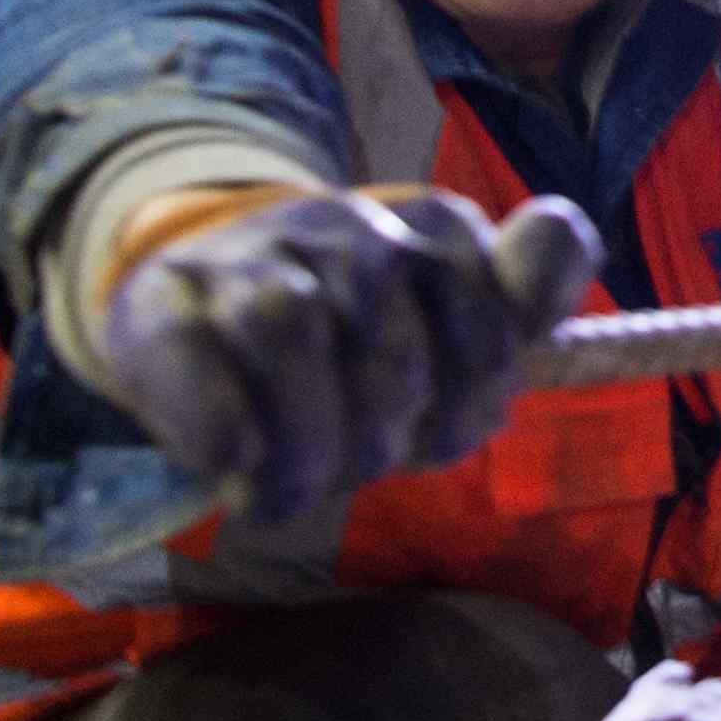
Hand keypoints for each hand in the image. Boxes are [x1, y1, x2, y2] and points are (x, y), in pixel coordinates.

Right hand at [97, 189, 600, 520]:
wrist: (197, 295)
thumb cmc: (347, 337)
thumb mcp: (448, 325)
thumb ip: (520, 297)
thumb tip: (558, 227)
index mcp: (435, 230)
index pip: (495, 317)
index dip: (479, 393)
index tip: (449, 427)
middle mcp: (348, 228)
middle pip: (396, 355)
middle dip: (385, 442)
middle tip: (359, 468)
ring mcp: (249, 256)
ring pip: (291, 334)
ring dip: (302, 450)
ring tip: (290, 493)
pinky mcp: (162, 301)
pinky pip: (195, 360)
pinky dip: (220, 430)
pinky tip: (231, 466)